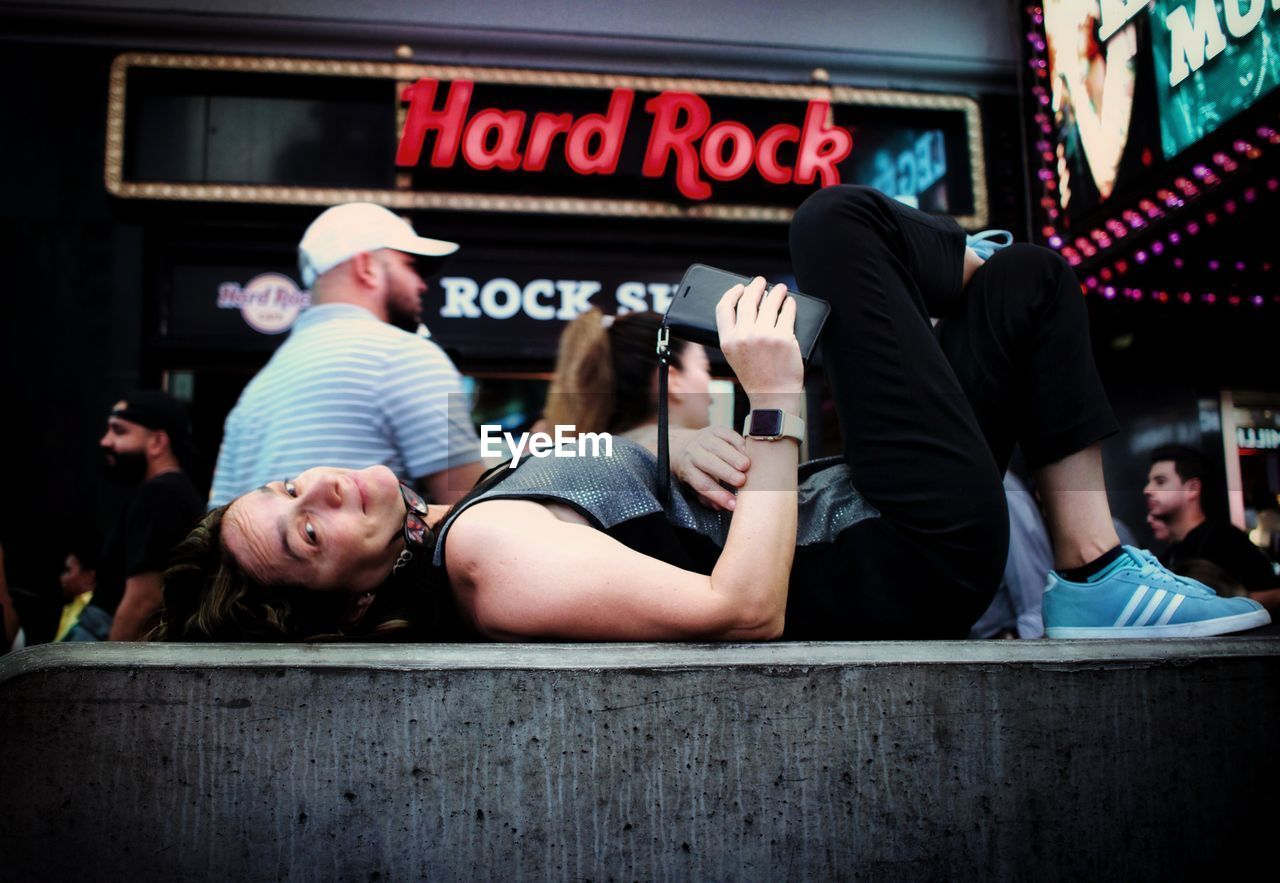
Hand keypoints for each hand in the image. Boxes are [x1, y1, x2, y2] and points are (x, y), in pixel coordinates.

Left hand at [674, 425, 749, 510]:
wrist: (681, 444)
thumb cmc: (693, 469)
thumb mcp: (693, 484)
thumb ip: (706, 496)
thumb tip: (720, 507)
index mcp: (688, 470)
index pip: (702, 484)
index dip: (718, 495)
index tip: (733, 504)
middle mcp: (693, 453)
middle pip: (708, 463)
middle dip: (726, 472)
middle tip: (741, 481)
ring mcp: (704, 439)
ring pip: (718, 447)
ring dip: (733, 456)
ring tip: (746, 466)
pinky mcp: (715, 429)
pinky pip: (728, 434)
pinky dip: (739, 443)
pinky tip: (748, 452)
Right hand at [715, 277, 803, 401]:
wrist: (773, 397)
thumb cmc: (756, 377)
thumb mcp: (735, 357)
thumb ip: (736, 334)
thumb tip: (747, 307)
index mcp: (728, 341)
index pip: (724, 307)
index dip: (732, 293)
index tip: (740, 287)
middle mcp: (744, 336)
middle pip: (748, 299)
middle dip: (756, 286)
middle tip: (762, 282)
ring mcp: (764, 335)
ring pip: (770, 302)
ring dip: (776, 291)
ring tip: (780, 289)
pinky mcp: (784, 337)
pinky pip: (787, 312)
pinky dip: (789, 304)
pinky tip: (790, 303)